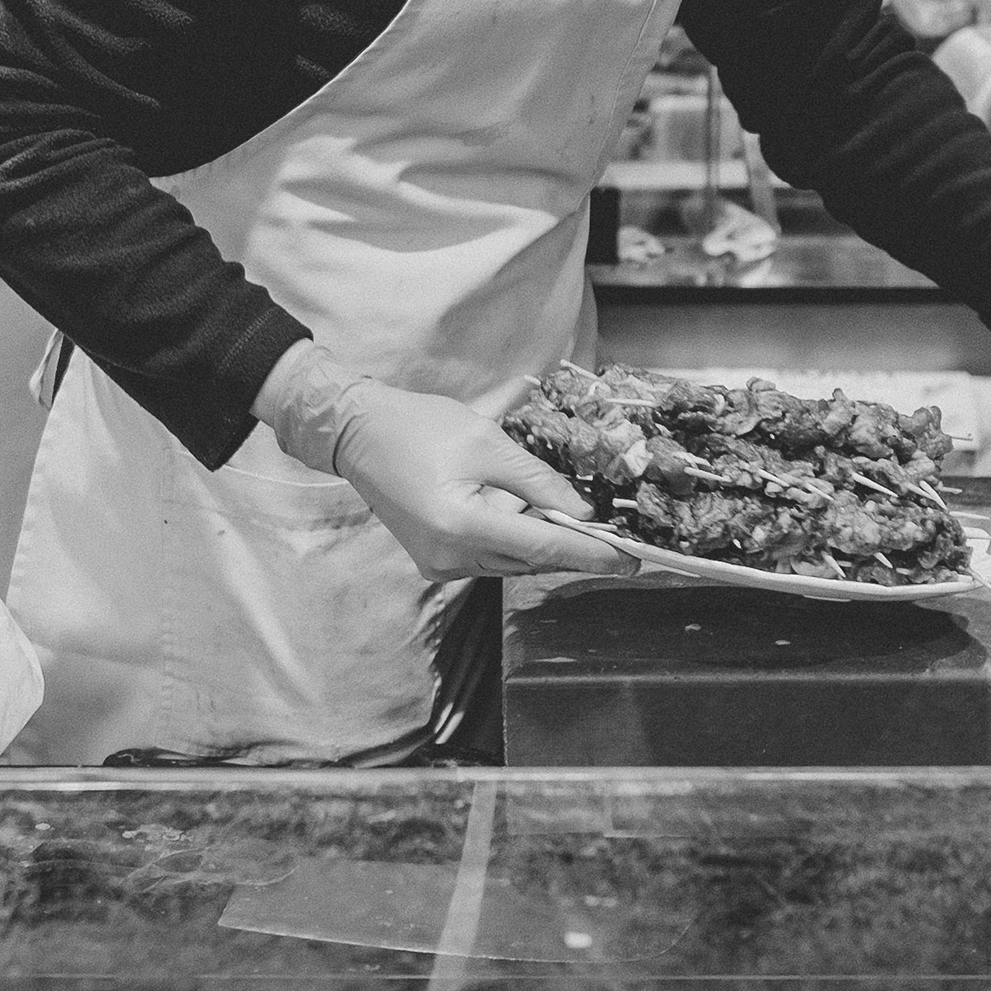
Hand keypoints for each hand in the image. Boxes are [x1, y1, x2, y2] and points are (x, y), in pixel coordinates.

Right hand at [263, 351, 632, 580]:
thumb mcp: (487, 441)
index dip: (594, 554)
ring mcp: (440, 564)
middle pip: (532, 560)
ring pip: (513, 562)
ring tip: (586, 529)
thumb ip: (538, 480)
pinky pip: (491, 557)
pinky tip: (536, 521)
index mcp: (462, 525)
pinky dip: (518, 541)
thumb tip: (583, 512)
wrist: (357, 433)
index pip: (545, 546)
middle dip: (576, 550)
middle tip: (621, 543)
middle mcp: (451, 557)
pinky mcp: (436, 560)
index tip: (632, 559)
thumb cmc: (419, 426)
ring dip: (548, 545)